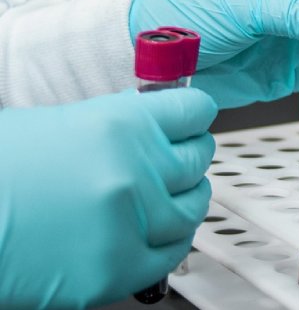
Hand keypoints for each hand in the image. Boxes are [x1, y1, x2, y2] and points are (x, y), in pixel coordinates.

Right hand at [0, 88, 216, 308]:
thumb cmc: (1, 171)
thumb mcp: (64, 124)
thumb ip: (121, 125)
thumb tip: (159, 128)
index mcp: (121, 123)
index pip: (196, 111)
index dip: (193, 116)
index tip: (190, 121)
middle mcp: (135, 170)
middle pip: (198, 158)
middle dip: (187, 156)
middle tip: (174, 159)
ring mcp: (131, 222)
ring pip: (193, 206)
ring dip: (185, 199)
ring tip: (169, 197)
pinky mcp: (118, 269)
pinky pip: (173, 252)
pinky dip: (171, 240)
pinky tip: (159, 232)